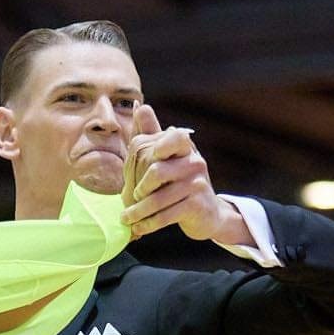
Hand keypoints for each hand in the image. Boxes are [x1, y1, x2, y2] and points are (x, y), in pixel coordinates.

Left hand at [121, 104, 236, 243]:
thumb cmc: (179, 183)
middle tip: (128, 200)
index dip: (156, 146)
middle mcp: (194, 161)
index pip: (171, 137)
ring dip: (138, 212)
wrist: (207, 214)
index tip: (145, 162)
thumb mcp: (167, 158)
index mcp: (185, 147)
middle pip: (156, 171)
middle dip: (137, 189)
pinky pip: (166, 215)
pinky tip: (139, 229)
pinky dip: (148, 224)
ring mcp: (197, 183)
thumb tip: (138, 105)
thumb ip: (152, 134)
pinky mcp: (197, 204)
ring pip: (158, 198)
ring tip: (126, 219)